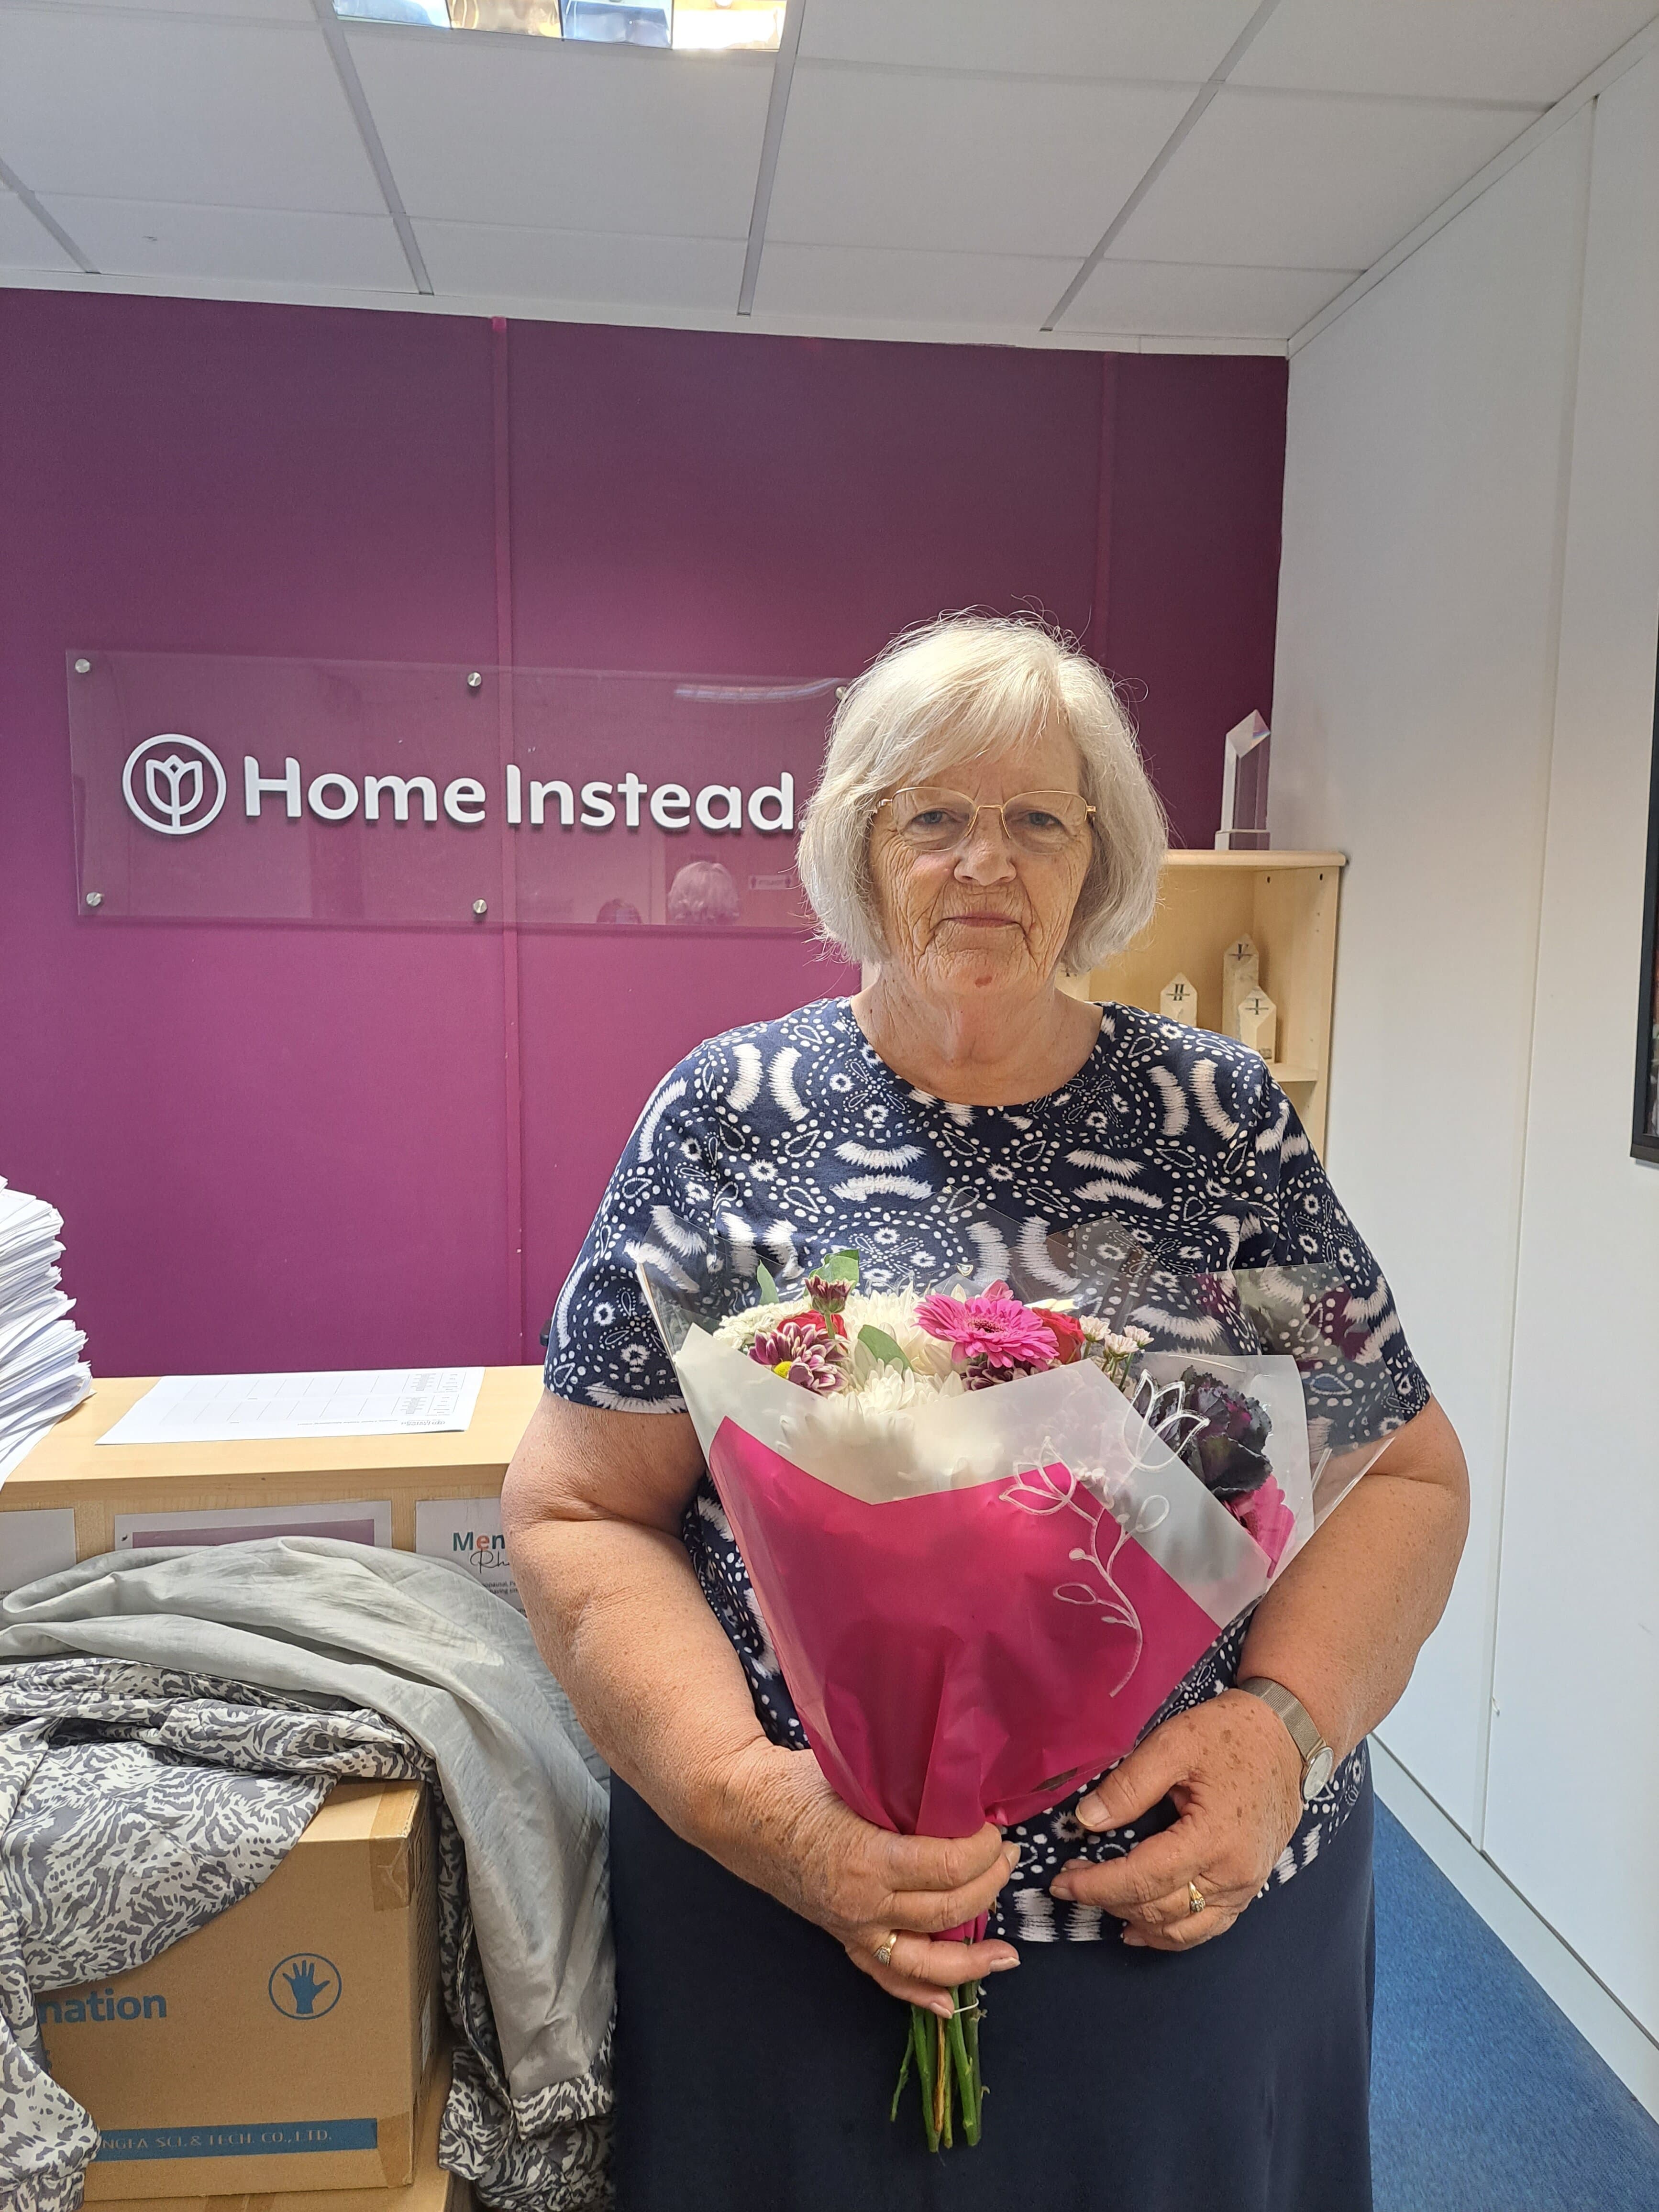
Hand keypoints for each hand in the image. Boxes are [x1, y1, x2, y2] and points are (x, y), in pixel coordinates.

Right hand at [708, 1739, 1020, 2013]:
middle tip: (1008, 1856)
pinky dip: (920, 1994)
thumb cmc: (795, 1783)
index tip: (995, 1828)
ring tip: (1007, 1953)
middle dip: (989, 1883)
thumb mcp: (852, 1775)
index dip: (981, 1849)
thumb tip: (957, 1792)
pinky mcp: (843, 1936)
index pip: (945, 1867)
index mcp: (866, 1858)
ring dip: (972, 1958)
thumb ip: (901, 1791)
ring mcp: (852, 1926)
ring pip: (924, 1959)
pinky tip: (951, 2005)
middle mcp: (863, 1903)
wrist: (739, 1810)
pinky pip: (887, 1975)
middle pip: (946, 1909)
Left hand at [1048, 1692, 1304, 1950]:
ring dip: (1136, 1921)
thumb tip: (1087, 1821)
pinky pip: (1208, 1927)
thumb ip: (1129, 1784)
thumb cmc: (1231, 1734)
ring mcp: (1245, 1886)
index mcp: (1214, 1837)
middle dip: (1107, 1900)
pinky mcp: (1249, 1887)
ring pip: (1183, 1929)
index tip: (1060, 1882)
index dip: (1097, 1885)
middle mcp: (1233, 1874)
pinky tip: (1141, 1926)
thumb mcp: (1175, 1742)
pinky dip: (1171, 1933)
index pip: (1144, 1878)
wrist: (1288, 1739)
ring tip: (1099, 1903)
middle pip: (1159, 1908)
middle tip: (1070, 1882)